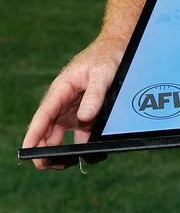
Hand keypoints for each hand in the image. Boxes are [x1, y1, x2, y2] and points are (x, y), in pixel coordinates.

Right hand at [22, 35, 123, 169]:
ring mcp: (72, 111)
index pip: (43, 114)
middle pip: (46, 131)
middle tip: (52, 164)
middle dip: (45, 150)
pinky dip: (82, 148)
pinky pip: (79, 137)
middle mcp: (63, 102)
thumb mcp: (103, 71)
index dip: (33, 133)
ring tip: (70, 163)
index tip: (27, 150)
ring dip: (62, 152)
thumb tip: (84, 117)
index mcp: (62, 88)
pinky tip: (91, 154)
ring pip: (59, 137)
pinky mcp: (84, 117)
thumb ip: (95, 93)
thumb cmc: (107, 55)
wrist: (119, 48)